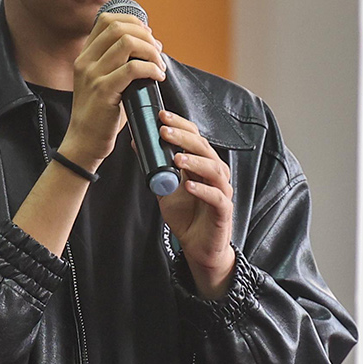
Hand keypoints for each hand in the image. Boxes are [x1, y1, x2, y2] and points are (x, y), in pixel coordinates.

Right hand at [61, 12, 165, 168]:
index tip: (148, 36)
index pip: (106, 20)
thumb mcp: (103, 81)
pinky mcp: (103, 92)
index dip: (133, 22)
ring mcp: (93, 76)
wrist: (84, 142)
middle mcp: (85, 61)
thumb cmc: (101, 114)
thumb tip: (149, 46)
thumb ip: (118, 62)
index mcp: (85, 56)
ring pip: (127, 43)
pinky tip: (158, 77)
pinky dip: (151, 68)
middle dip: (145, 35)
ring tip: (159, 66)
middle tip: (158, 51)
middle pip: (118, 27)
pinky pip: (133, 69)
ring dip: (151, 51)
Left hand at [157, 111, 236, 297]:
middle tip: (164, 132)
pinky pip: (217, 198)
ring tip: (176, 158)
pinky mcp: (224, 211)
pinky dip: (203, 190)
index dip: (180, 126)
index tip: (161, 116)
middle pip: (205, 149)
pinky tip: (188, 186)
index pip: (195, 138)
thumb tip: (138, 143)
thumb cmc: (187, 216)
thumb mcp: (165, 188)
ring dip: (195, 161)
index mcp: (203, 165)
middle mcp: (215, 175)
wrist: (198, 247)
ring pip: (214, 170)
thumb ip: (156, 168)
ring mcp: (222, 192)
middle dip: (184, 138)